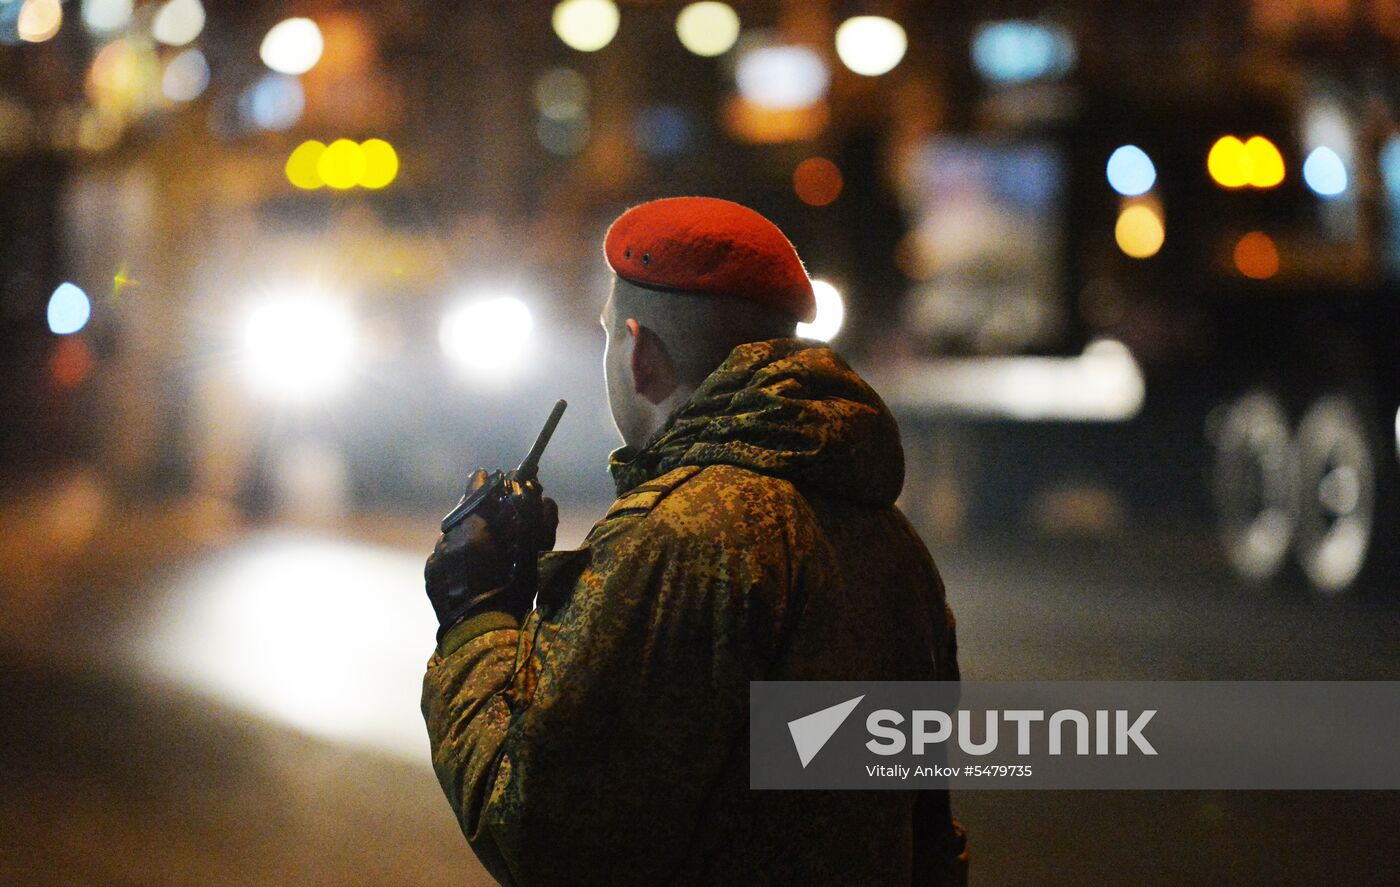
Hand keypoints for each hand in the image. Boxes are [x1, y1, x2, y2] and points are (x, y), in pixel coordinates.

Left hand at [424, 470, 557, 639]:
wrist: (480, 639)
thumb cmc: (510, 598)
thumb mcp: (530, 558)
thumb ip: (534, 520)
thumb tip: (534, 490)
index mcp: (473, 534)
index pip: (476, 492)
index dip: (487, 483)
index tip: (492, 476)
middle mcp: (448, 542)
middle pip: (464, 513)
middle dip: (480, 511)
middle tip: (496, 516)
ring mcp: (436, 559)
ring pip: (453, 534)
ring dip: (468, 534)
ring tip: (487, 550)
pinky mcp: (430, 576)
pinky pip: (445, 554)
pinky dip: (458, 554)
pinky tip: (472, 569)